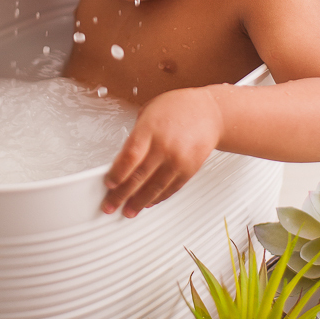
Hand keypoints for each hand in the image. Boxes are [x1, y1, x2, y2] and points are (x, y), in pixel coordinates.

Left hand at [101, 88, 222, 217]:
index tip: (108, 183)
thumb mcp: (150, 112)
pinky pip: (171, 188)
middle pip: (139, 176)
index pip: (129, 157)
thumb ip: (137, 135)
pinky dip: (159, 197)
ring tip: (129, 211)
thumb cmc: (178, 107)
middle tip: (110, 205)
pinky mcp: (190, 169)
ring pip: (155, 187)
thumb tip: (123, 159)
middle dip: (121, 194)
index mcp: (150, 129)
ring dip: (139, 202)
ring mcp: (179, 159)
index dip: (117, 174)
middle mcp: (165, 146)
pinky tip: (149, 202)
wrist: (211, 112)